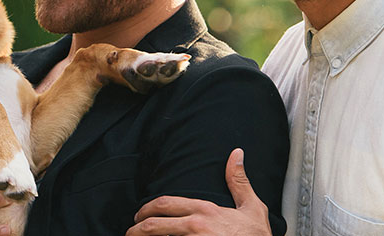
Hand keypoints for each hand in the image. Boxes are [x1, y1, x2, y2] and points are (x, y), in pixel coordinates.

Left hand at [127, 148, 269, 235]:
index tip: (140, 215)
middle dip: (136, 228)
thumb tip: (236, 155)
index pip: (165, 203)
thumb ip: (239, 182)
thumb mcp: (252, 208)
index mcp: (205, 211)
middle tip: (131, 232)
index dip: (147, 208)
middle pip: (153, 224)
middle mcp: (195, 227)